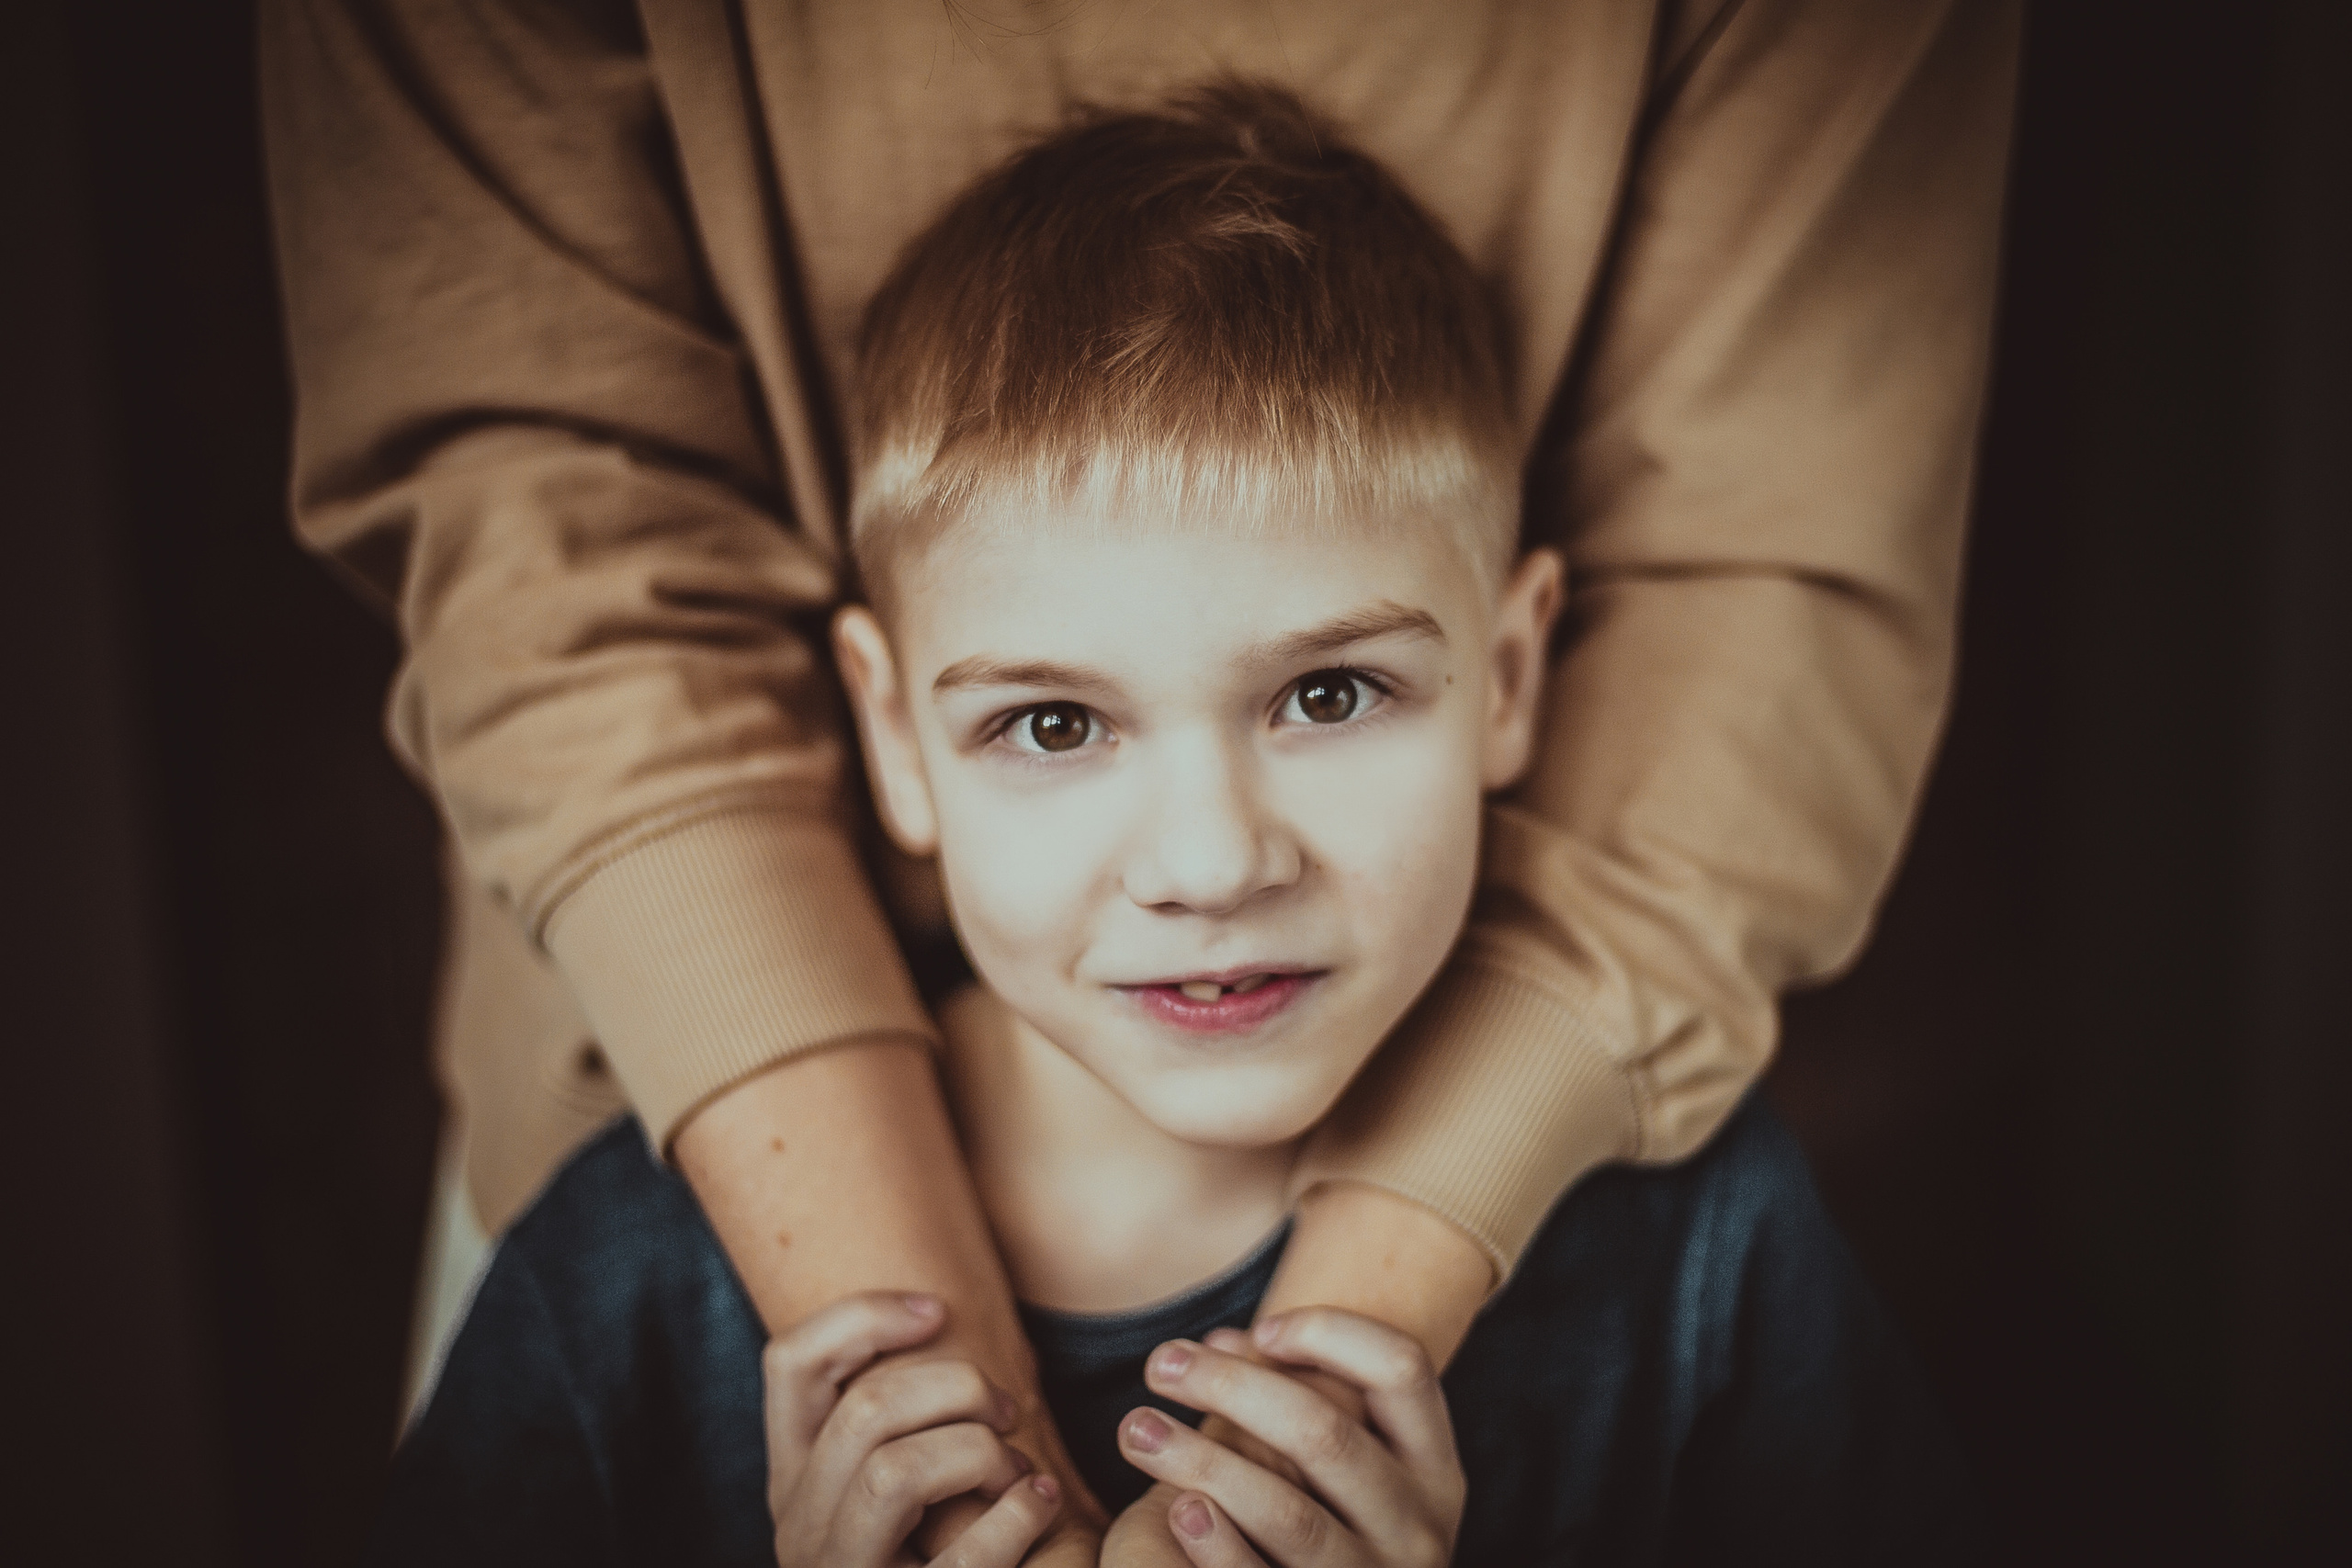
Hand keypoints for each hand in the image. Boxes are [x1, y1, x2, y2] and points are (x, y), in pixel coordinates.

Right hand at [762, 1291, 1064, 1566]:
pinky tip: (1039, 1504)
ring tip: (1019, 1471)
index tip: (939, 1310)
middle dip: (955, 1387)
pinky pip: (958, 1560)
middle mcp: (799, 1532)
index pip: (789, 1364)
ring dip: (978, 1452)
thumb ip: (901, 1424)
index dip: (863, 1316)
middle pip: (862, 1411)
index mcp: (795, 1482)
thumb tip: (937, 1319)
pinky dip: (1015, 1517)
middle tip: (1008, 1409)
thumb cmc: (937, 1555)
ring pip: (893, 1473)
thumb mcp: (901, 1491)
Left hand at [1115, 1309, 1464, 1567]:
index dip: (1329, 1334)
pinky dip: (1218, 1547)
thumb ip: (1288, 1396)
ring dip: (1203, 1463)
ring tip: (1137, 1430)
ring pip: (1288, 1516)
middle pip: (1328, 1436)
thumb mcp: (1337, 1466)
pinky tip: (1176, 1509)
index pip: (1401, 1370)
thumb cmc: (1327, 1525)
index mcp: (1433, 1468)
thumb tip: (1218, 1344)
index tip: (1259, 1331)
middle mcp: (1418, 1529)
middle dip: (1233, 1388)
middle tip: (1161, 1363)